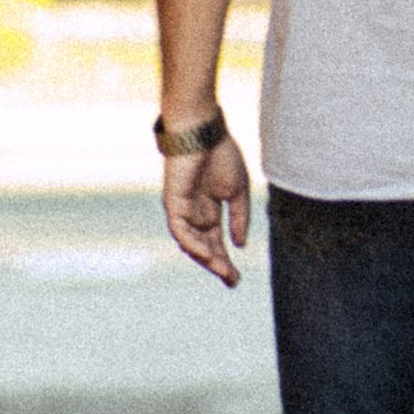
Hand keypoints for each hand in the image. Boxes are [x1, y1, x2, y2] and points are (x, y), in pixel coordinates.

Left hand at [163, 133, 252, 285]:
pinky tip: (205, 253)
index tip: (237, 279)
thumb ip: (239, 218)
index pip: (216, 242)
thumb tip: (240, 245)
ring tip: (221, 270)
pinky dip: (191, 243)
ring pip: (191, 243)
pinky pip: (180, 230)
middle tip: (232, 281)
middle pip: (204, 247)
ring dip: (206, 258)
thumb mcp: (238, 191)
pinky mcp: (173, 203)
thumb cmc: (221, 155)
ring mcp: (182, 210)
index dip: (226, 261)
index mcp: (209, 211)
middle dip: (217, 265)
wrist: (204, 132)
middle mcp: (194, 214)